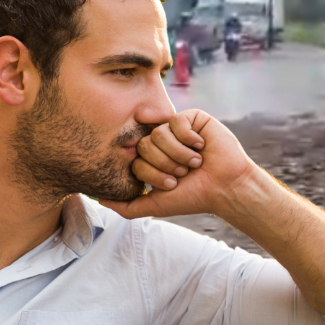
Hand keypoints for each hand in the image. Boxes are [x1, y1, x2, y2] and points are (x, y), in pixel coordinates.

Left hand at [98, 109, 259, 219]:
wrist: (225, 187)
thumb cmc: (194, 196)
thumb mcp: (156, 205)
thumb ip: (127, 206)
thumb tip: (99, 199)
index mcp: (152, 160)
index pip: (136, 160)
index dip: (153, 174)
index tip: (172, 184)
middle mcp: (162, 143)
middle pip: (144, 145)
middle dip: (166, 164)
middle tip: (184, 173)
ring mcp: (176, 129)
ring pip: (159, 134)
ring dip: (179, 154)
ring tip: (195, 162)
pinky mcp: (192, 118)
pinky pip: (176, 121)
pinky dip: (188, 139)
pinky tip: (201, 146)